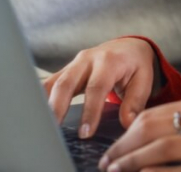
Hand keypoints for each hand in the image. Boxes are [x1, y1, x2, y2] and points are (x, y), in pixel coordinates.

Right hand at [43, 37, 157, 137]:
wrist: (127, 47)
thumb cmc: (135, 65)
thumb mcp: (144, 80)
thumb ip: (135, 102)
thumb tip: (127, 123)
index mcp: (109, 61)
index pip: (96, 87)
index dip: (90, 111)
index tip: (85, 133)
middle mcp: (87, 59)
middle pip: (66, 83)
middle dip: (58, 108)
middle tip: (54, 132)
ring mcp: (73, 64)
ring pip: (53, 83)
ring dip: (45, 105)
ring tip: (42, 127)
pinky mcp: (65, 71)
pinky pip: (49, 84)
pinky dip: (40, 99)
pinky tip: (36, 116)